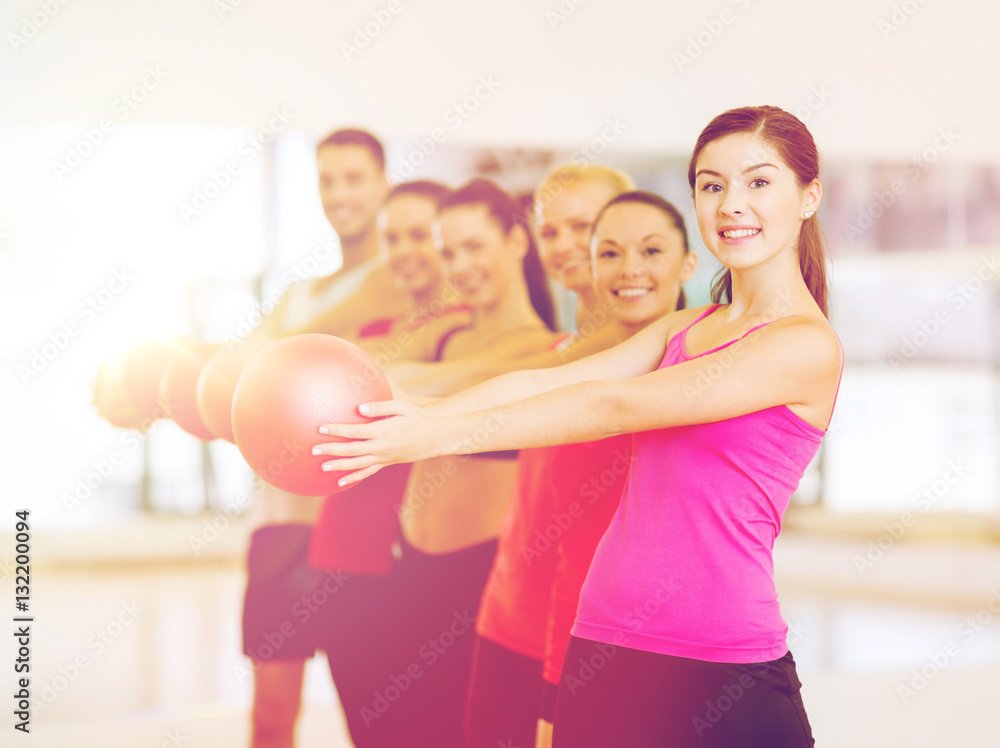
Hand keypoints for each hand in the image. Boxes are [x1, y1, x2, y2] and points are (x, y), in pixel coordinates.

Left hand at [312, 399, 438, 485]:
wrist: (434, 438)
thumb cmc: (418, 418)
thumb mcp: (402, 407)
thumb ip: (380, 406)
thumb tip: (360, 407)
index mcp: (383, 431)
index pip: (355, 431)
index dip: (338, 430)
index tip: (321, 427)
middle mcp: (381, 447)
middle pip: (352, 451)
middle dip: (332, 450)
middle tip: (314, 449)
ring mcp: (383, 458)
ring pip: (357, 465)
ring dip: (339, 466)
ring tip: (322, 467)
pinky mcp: (386, 463)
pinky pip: (367, 472)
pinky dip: (354, 477)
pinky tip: (340, 482)